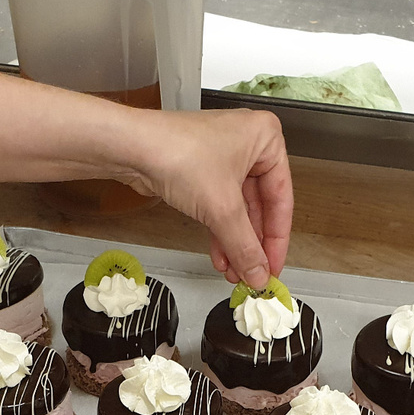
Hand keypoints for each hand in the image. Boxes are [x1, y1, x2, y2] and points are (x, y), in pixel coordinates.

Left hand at [126, 108, 292, 290]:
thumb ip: (245, 247)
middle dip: (252, 244)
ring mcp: (223, 157)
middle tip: (253, 275)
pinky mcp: (201, 170)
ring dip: (235, 243)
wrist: (132, 148)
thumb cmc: (181, 156)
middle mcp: (248, 144)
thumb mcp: (222, 209)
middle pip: (260, 206)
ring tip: (234, 273)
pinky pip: (218, 206)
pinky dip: (219, 232)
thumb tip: (259, 276)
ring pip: (237, 209)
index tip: (273, 268)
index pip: (282, 199)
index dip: (277, 240)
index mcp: (266, 138)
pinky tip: (220, 258)